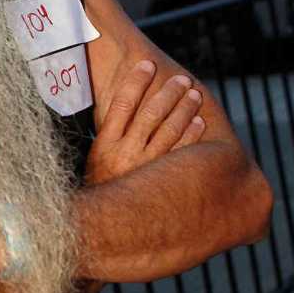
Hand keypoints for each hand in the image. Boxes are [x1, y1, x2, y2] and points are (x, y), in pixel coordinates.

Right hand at [85, 59, 204, 185]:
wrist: (101, 228)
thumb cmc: (100, 188)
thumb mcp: (95, 161)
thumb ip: (110, 136)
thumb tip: (122, 106)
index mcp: (104, 146)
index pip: (122, 104)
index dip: (136, 82)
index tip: (148, 64)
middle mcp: (124, 155)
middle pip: (150, 114)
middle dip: (168, 92)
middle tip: (181, 80)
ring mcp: (145, 168)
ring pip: (169, 130)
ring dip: (184, 108)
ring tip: (193, 94)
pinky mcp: (161, 182)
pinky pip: (181, 153)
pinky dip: (191, 134)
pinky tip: (198, 121)